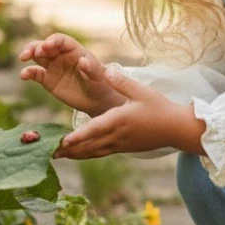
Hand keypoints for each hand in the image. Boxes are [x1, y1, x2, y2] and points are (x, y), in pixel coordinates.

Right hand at [18, 33, 126, 116]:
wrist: (96, 100)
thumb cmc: (101, 83)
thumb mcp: (99, 76)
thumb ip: (92, 68)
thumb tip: (83, 60)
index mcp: (74, 50)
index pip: (61, 40)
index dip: (53, 40)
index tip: (47, 45)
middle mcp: (61, 55)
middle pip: (45, 45)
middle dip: (36, 46)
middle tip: (29, 52)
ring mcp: (53, 66)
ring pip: (37, 56)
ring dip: (29, 54)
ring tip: (23, 58)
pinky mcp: (47, 79)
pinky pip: (35, 73)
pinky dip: (28, 72)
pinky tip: (24, 75)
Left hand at [54, 68, 205, 159]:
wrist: (176, 129)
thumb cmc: (160, 107)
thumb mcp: (141, 91)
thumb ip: (121, 81)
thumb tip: (105, 68)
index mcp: (119, 120)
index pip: (95, 130)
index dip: (78, 137)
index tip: (63, 142)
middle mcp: (117, 136)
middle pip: (88, 146)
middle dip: (68, 150)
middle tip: (48, 153)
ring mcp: (120, 145)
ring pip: (93, 152)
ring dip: (75, 155)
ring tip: (57, 156)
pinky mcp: (123, 149)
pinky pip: (101, 153)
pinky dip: (87, 154)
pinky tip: (79, 154)